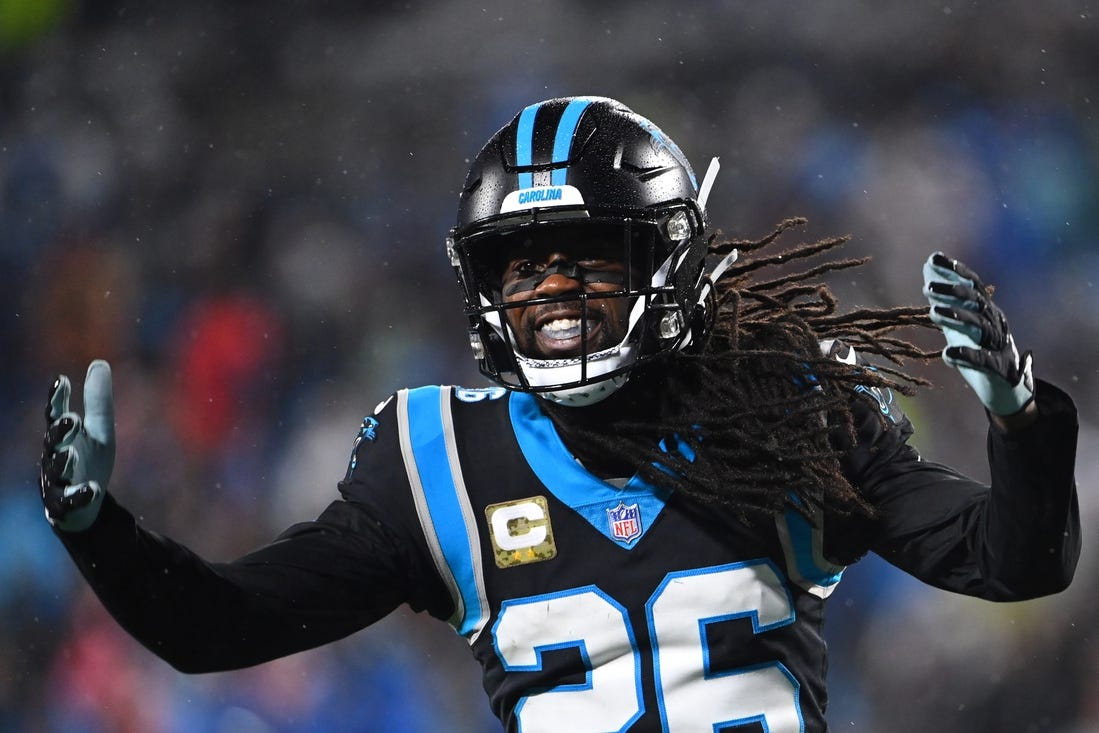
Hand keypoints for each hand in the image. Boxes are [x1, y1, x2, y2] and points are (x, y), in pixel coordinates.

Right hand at [39, 360, 114, 530]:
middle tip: (71, 418)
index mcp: (63, 436)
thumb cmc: (88, 460)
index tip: (63, 381)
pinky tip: (91, 488)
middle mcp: (55, 455)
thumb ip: (97, 401)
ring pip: (55, 470)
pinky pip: (68, 501)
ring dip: (63, 460)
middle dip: (60, 430)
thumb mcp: (99, 430)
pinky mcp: (63, 505)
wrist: (85, 504)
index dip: (57, 399)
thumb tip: (99, 362)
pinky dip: (79, 495)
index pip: (56, 415)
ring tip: (72, 452)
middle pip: (53, 441)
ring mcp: (56, 480)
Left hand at [922, 253, 1033, 415]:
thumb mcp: (960, 321)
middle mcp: (994, 323)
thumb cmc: (980, 348)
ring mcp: (998, 345)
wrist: (1007, 387)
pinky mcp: (998, 369)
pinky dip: (966, 356)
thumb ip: (945, 297)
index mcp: (986, 310)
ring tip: (933, 311)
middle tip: (928, 287)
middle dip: (954, 292)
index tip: (935, 259)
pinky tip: (948, 354)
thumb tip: (929, 264)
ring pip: (980, 328)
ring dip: (956, 317)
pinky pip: (983, 361)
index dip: (956, 271)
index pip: (973, 286)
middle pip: (976, 303)